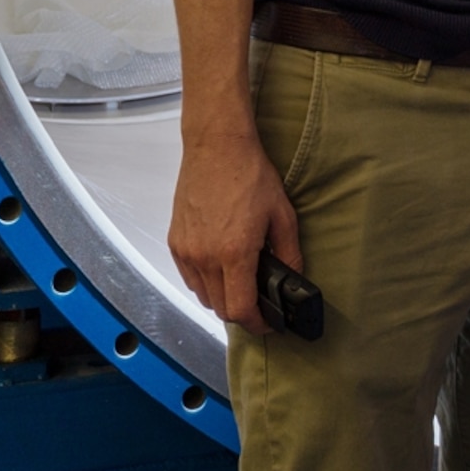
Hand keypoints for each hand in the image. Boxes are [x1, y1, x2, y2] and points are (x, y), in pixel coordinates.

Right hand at [170, 120, 301, 329]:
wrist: (216, 147)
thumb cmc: (250, 175)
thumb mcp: (282, 214)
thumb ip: (289, 252)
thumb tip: (294, 278)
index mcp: (234, 253)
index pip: (240, 309)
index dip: (256, 324)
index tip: (267, 323)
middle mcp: (206, 257)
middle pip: (220, 308)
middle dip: (241, 312)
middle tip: (258, 304)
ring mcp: (187, 251)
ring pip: (202, 295)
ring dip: (221, 298)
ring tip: (240, 282)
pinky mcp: (175, 242)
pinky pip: (189, 277)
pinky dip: (204, 282)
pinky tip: (220, 266)